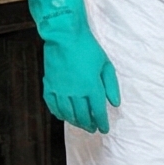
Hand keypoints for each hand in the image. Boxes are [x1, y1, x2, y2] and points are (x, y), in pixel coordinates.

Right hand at [24, 0, 120, 133]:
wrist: (64, 36)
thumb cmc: (88, 48)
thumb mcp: (106, 65)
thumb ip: (111, 86)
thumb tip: (114, 103)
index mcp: (92, 87)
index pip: (98, 112)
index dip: (102, 123)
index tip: (104, 129)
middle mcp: (75, 92)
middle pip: (82, 116)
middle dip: (89, 125)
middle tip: (93, 129)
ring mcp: (60, 90)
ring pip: (68, 114)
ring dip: (75, 122)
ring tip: (81, 124)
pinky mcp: (49, 85)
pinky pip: (53, 105)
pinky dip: (58, 113)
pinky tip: (63, 116)